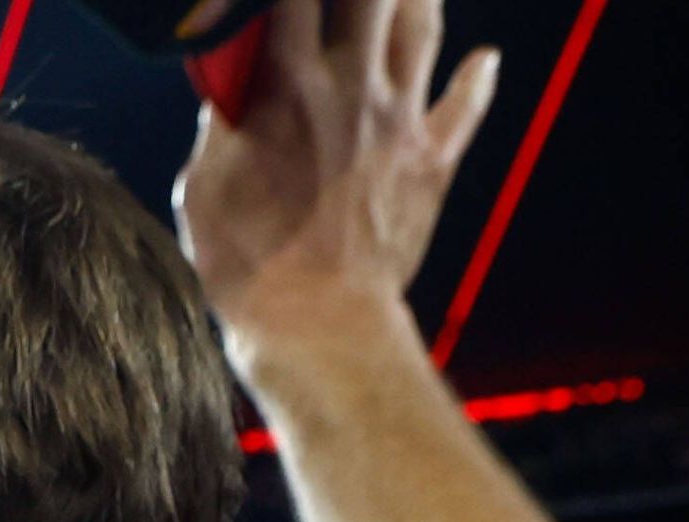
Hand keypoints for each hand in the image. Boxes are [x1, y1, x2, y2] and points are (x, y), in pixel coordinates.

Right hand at [175, 0, 502, 379]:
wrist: (319, 325)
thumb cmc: (247, 262)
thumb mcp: (203, 182)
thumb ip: (224, 117)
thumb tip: (232, 76)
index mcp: (286, 84)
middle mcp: (351, 86)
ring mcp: (399, 121)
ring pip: (421, 26)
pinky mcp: (432, 162)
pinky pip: (465, 108)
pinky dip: (477, 79)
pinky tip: (485, 58)